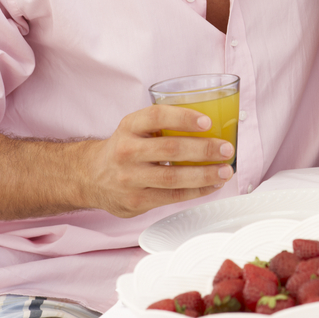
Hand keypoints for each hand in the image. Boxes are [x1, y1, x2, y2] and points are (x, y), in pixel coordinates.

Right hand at [78, 104, 234, 216]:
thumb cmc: (125, 148)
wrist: (91, 176)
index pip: (157, 116)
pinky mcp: (136, 200)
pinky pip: (172, 196)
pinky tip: (211, 185)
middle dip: (204, 149)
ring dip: (205, 174)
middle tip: (226, 148)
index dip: (183, 118)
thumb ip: (164, 125)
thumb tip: (212, 127)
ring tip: (225, 171)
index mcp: (129, 126)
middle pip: (170, 149)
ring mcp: (130, 178)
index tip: (208, 122)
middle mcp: (126, 151)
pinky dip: (196, 191)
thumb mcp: (135, 128)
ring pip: (173, 177)